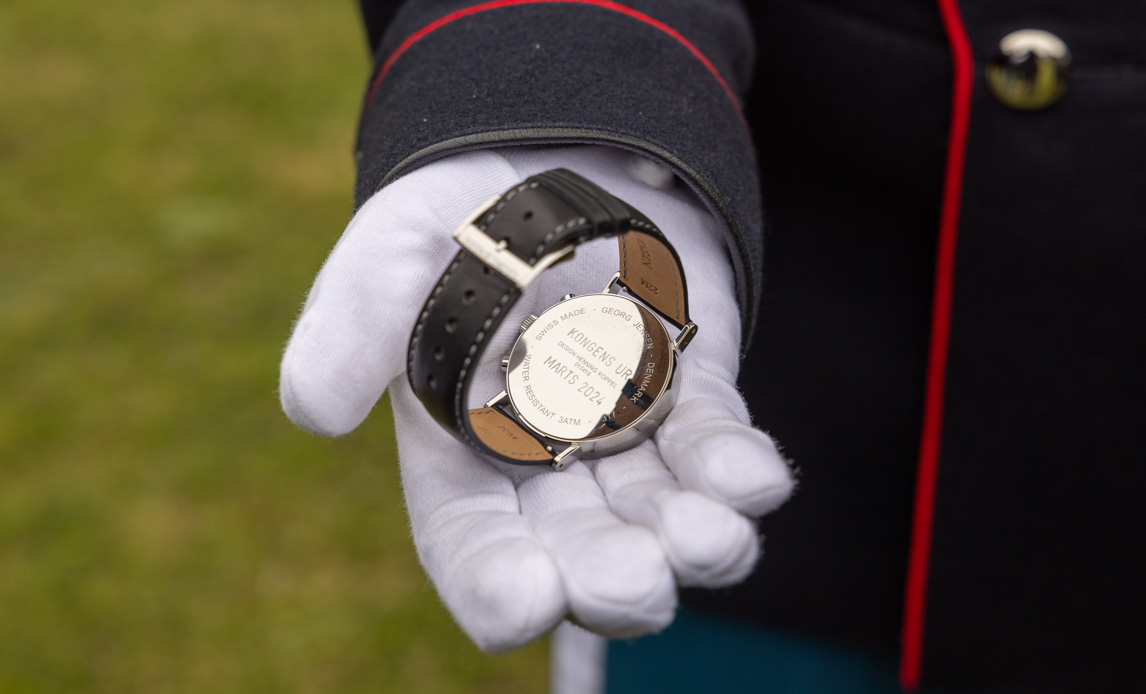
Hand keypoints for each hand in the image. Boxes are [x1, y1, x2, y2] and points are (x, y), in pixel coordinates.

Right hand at [279, 146, 792, 651]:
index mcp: (463, 455)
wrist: (546, 154)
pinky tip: (756, 479)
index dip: (494, 583)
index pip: (474, 546)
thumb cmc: (454, 216)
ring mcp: (628, 434)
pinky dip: (738, 467)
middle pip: (582, 552)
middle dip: (610, 577)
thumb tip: (314, 409)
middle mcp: (550, 465)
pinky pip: (720, 443)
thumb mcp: (390, 253)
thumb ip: (353, 323)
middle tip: (638, 582)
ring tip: (716, 538)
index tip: (524, 602)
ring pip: (665, 515)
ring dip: (697, 539)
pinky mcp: (693, 391)